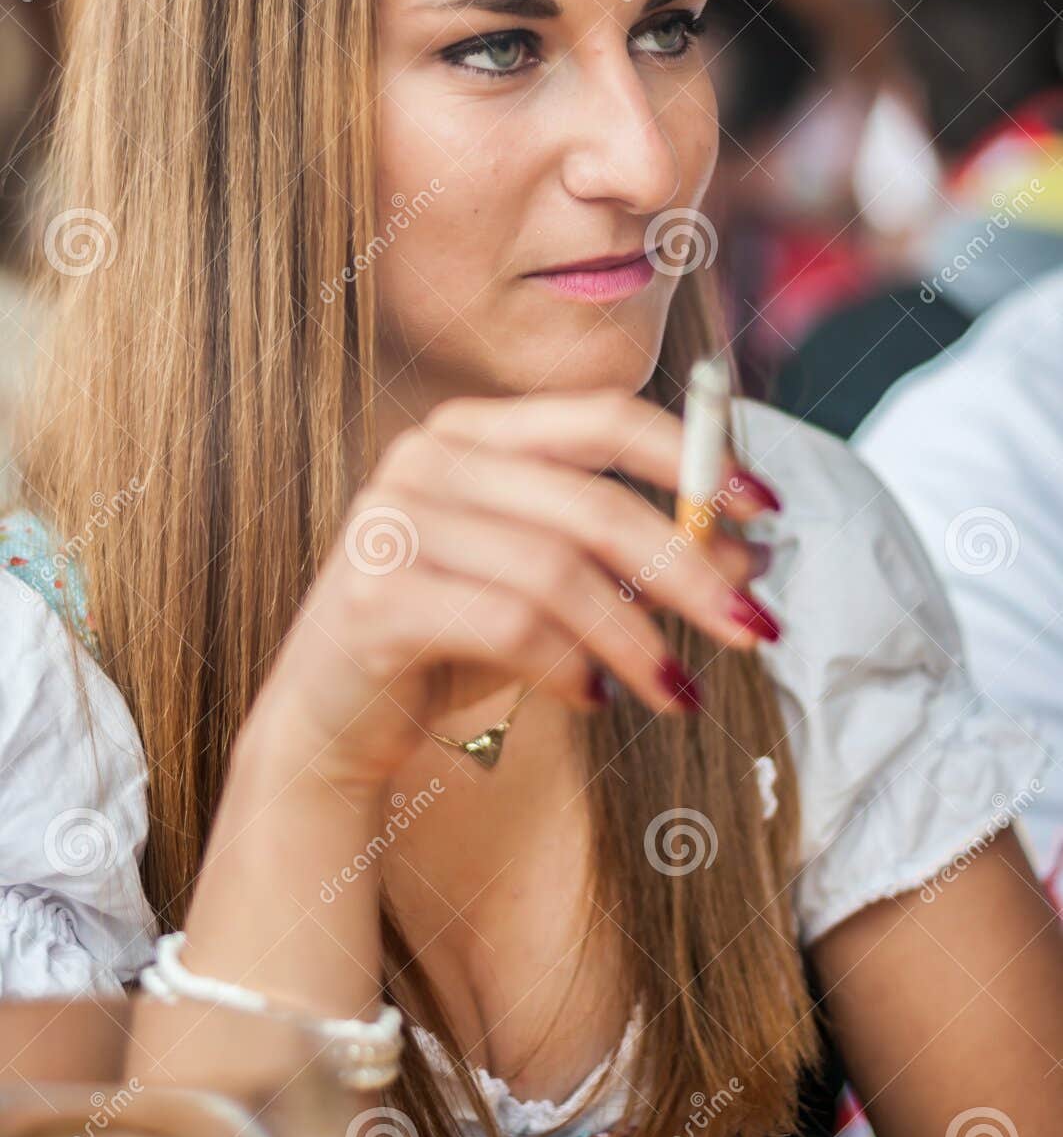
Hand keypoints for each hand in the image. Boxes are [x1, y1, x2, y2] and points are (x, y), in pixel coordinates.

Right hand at [259, 389, 780, 786]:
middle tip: (752, 628)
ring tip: (677, 694)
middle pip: (593, 503)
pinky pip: (508, 625)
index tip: (767, 509)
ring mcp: (392, 521)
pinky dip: (569, 668)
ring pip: (556, 572)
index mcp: (473, 431)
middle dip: (689, 571)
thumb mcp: (557, 593)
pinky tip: (592, 700)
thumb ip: (637, 559)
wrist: (333, 720)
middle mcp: (426, 457)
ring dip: (636, 640)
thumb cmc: (453, 643)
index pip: (602, 416)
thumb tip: (751, 555)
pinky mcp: (374, 596)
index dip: (694, 458)